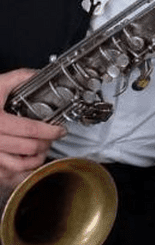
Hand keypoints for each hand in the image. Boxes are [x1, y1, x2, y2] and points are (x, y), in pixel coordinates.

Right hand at [0, 69, 64, 189]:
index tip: (60, 130)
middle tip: (52, 137)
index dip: (51, 131)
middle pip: (28, 147)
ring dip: (35, 158)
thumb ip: (18, 77)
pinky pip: (5, 170)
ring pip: (17, 164)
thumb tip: (37, 74)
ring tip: (42, 150)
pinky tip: (26, 159)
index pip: (31, 129)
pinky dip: (19, 168)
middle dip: (46, 143)